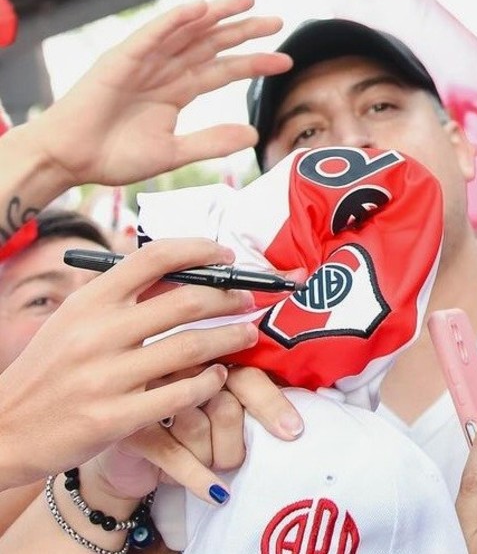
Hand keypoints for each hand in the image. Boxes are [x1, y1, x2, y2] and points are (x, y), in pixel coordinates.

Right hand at [0, 238, 260, 488]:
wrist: (5, 429)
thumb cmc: (51, 370)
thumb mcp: (75, 321)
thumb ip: (122, 298)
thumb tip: (182, 268)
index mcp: (89, 301)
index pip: (153, 257)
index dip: (200, 250)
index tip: (228, 258)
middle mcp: (97, 333)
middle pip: (187, 301)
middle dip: (230, 299)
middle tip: (249, 302)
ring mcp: (105, 377)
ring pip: (192, 347)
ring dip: (230, 339)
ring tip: (247, 335)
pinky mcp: (113, 418)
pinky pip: (180, 394)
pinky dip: (209, 382)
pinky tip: (218, 377)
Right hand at [31, 0, 290, 188]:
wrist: (71, 160)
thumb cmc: (114, 156)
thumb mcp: (174, 152)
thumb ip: (211, 142)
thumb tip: (252, 134)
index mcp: (177, 90)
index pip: (223, 70)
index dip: (253, 63)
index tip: (285, 60)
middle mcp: (164, 71)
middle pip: (211, 44)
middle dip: (243, 31)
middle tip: (276, 21)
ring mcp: (143, 62)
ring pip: (186, 32)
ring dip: (215, 15)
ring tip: (246, 2)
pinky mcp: (121, 60)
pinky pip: (152, 35)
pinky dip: (174, 21)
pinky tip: (198, 9)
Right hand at [93, 366, 303, 505]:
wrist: (129, 461)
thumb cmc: (186, 430)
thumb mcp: (221, 411)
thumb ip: (248, 402)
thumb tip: (290, 425)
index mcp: (207, 359)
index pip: (247, 376)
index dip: (272, 405)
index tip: (293, 432)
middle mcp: (177, 370)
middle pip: (226, 406)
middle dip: (234, 442)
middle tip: (229, 454)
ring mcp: (149, 397)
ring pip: (200, 430)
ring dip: (211, 458)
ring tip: (204, 461)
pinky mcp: (131, 430)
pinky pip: (176, 457)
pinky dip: (201, 480)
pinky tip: (217, 493)